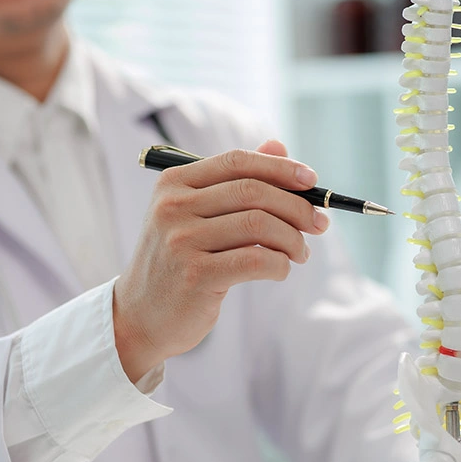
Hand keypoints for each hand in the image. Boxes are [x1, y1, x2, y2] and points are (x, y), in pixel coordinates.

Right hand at [114, 140, 329, 380]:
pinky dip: (280, 264)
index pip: (237, 161)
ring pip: (260, 225)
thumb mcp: (197, 216)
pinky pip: (256, 260)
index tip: (312, 180)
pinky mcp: (196, 276)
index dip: (281, 168)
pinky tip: (281, 270)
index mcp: (174, 183)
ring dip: (293, 240)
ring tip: (300, 253)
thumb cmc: (179, 262)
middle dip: (297, 207)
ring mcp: (182, 241)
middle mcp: (174, 207)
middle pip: (253, 192)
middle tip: (319, 224)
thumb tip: (279, 145)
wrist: (141, 315)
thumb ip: (235, 181)